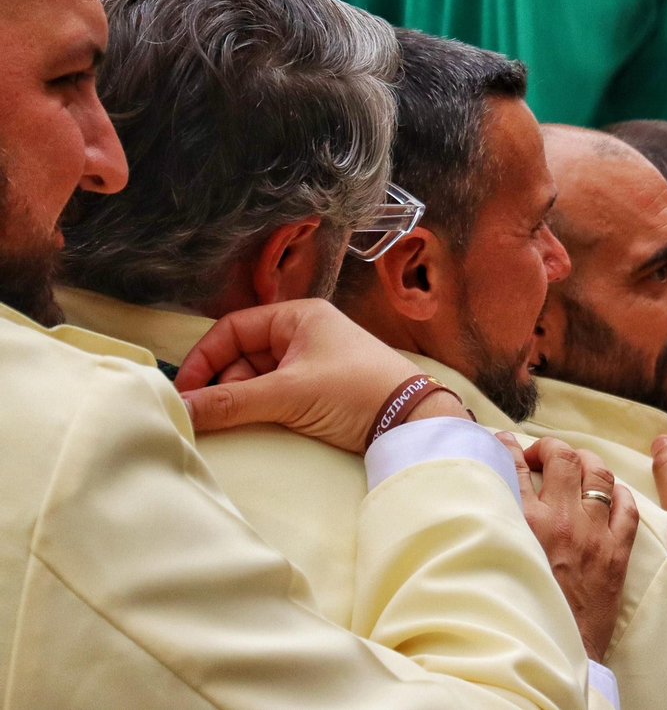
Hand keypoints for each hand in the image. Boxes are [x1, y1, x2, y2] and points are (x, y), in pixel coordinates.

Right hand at [174, 299, 465, 452]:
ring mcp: (311, 363)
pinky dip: (259, 410)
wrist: (411, 421)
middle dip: (223, 384)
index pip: (233, 328)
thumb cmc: (356, 391)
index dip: (204, 358)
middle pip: (241, 356)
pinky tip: (250, 426)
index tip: (183, 391)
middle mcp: (303, 333)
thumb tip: (179, 409)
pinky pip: (275, 395)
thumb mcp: (288, 394)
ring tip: (229, 424)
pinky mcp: (318, 391)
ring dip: (240, 401)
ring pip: (256, 379)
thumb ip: (230, 402)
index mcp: (298, 316)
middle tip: (206, 416)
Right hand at [501, 435, 637, 659]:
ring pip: (598, 474)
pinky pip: (627, 508)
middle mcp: (562, 521)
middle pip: (562, 459)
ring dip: (586, 462)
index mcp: (524, 523)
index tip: (505, 443)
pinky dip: (620, 492)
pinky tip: (611, 491)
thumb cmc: (516, 612)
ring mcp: (594, 534)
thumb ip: (493, 526)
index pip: (515, 468)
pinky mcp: (616, 553)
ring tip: (575, 464)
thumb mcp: (493, 563)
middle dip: (550, 449)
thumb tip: (487, 498)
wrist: (552, 652)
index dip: (510, 449)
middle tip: (540, 456)